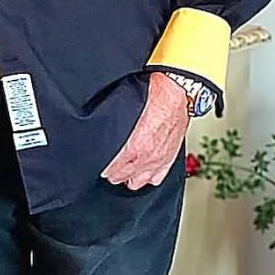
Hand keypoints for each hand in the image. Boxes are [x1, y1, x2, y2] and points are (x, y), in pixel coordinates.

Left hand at [100, 72, 189, 188]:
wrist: (174, 92)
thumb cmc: (152, 96)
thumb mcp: (124, 111)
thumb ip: (113, 126)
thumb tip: (102, 132)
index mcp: (133, 147)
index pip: (112, 169)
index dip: (104, 168)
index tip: (100, 166)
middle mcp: (146, 157)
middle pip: (122, 177)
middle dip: (114, 174)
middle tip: (109, 169)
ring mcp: (158, 160)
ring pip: (138, 182)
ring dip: (130, 178)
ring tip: (124, 172)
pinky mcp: (169, 158)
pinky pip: (157, 178)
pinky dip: (148, 177)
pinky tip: (142, 173)